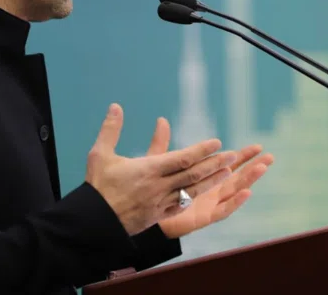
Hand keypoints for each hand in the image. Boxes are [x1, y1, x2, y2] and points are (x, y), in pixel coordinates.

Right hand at [85, 103, 237, 235]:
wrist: (93, 222)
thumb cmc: (98, 187)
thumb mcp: (100, 154)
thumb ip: (111, 129)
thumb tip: (115, 106)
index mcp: (148, 170)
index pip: (181, 158)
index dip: (201, 150)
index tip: (216, 142)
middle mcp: (159, 187)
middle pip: (193, 175)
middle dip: (215, 164)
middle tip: (234, 156)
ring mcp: (161, 204)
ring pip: (192, 191)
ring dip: (212, 181)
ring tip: (229, 172)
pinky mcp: (159, 216)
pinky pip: (183, 206)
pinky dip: (196, 198)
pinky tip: (204, 192)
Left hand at [145, 118, 273, 238]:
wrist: (142, 214)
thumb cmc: (151, 189)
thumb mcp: (157, 162)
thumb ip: (162, 143)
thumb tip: (161, 120)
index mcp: (203, 177)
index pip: (227, 164)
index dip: (243, 156)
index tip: (257, 146)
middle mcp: (210, 190)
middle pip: (237, 177)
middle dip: (253, 167)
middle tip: (269, 156)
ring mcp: (209, 204)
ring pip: (234, 191)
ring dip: (249, 179)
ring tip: (262, 167)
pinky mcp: (203, 217)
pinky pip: (223, 210)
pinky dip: (236, 202)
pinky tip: (247, 192)